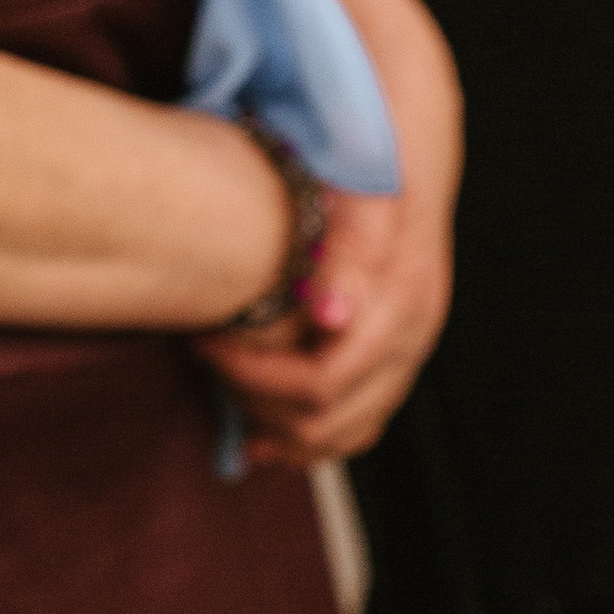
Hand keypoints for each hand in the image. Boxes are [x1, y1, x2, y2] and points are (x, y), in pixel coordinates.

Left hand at [201, 0, 460, 467]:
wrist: (345, 10)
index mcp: (412, 129)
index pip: (402, 224)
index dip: (366, 279)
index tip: (321, 318)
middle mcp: (423, 204)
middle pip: (404, 319)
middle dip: (318, 365)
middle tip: (221, 361)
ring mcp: (413, 255)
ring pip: (392, 367)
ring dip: (318, 406)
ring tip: (233, 404)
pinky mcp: (387, 294)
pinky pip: (375, 386)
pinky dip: (325, 424)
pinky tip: (260, 439)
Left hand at [205, 181, 447, 467]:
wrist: (407, 171)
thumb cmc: (367, 178)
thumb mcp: (360, 198)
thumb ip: (347, 252)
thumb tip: (328, 316)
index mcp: (400, 308)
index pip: (322, 382)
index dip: (254, 374)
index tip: (205, 341)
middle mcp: (409, 345)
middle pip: (323, 420)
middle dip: (254, 397)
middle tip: (205, 356)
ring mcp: (404, 365)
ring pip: (339, 437)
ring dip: (276, 427)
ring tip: (223, 390)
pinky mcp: (394, 373)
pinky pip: (353, 434)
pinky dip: (304, 443)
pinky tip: (258, 434)